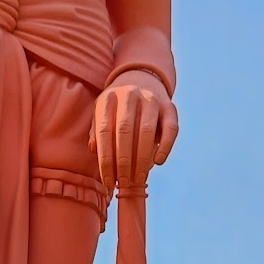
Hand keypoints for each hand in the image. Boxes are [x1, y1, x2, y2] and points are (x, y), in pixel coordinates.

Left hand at [91, 71, 178, 191]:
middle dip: (124, 162)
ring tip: (139, 178)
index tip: (108, 181)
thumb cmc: (118, 109)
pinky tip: (158, 162)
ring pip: (146, 131)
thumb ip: (96, 131)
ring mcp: (151, 99)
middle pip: (125, 132)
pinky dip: (165, 147)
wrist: (142, 81)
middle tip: (124, 183)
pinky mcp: (169, 106)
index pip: (104, 132)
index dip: (105, 160)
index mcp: (108, 98)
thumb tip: (94, 149)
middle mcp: (130, 95)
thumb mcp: (102, 114)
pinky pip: (170, 129)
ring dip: (142, 159)